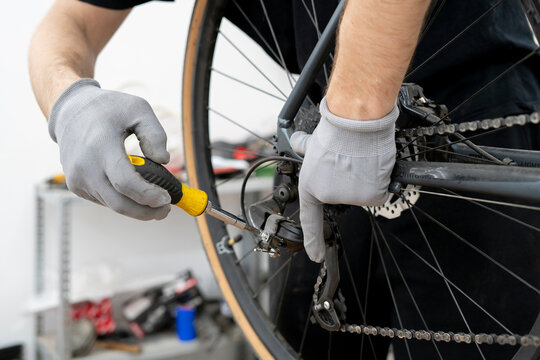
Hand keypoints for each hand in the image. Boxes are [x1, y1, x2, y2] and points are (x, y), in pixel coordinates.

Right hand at [49, 79, 171, 219]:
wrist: (70, 111)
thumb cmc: (109, 109)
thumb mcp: (138, 109)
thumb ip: (154, 133)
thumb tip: (163, 161)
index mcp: (100, 145)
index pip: (125, 182)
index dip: (148, 195)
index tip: (166, 198)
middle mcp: (85, 166)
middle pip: (119, 203)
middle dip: (146, 212)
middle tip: (166, 209)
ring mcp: (77, 178)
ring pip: (113, 205)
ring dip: (136, 207)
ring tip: (155, 198)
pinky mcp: (75, 186)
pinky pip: (104, 200)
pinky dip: (122, 200)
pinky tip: (133, 190)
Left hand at [290, 97, 398, 261]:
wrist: (355, 125)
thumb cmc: (335, 131)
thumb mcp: (313, 143)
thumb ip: (305, 148)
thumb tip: (295, 140)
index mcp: (310, 187)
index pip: (310, 219)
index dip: (313, 240)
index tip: (315, 255)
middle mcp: (327, 197)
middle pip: (344, 195)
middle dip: (348, 180)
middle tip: (349, 160)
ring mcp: (349, 199)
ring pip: (363, 192)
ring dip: (365, 178)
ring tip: (360, 158)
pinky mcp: (371, 197)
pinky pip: (380, 192)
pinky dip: (380, 180)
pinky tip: (373, 165)